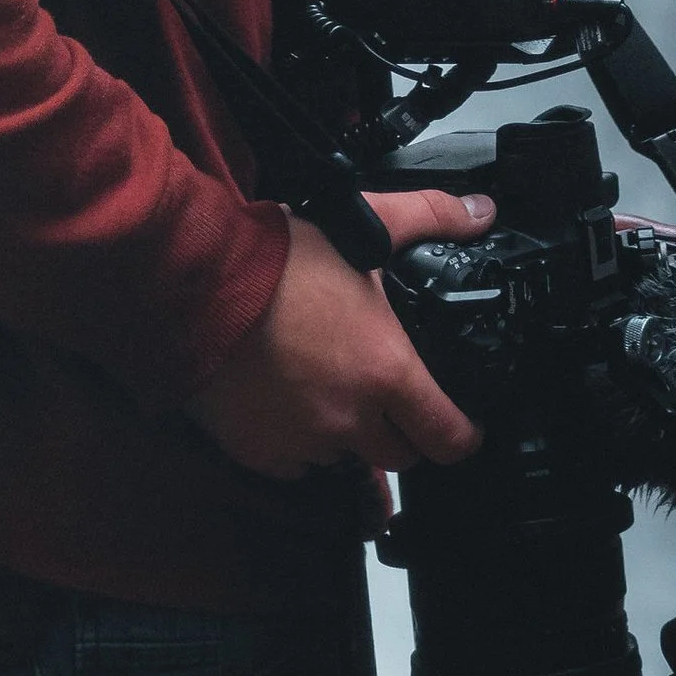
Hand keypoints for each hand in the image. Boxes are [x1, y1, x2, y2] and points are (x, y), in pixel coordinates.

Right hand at [184, 188, 492, 481]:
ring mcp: (304, 442)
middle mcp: (349, 418)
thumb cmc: (275, 260)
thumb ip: (428, 218)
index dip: (461, 433)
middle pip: (399, 455)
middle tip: (382, 389)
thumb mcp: (362, 228)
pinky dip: (297, 440)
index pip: (448, 438)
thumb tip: (480, 212)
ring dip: (344, 432)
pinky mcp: (261, 453)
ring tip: (323, 382)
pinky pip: (295, 463)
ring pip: (344, 456)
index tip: (458, 422)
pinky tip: (285, 396)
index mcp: (385, 371)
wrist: (195, 284)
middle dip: (399, 428)